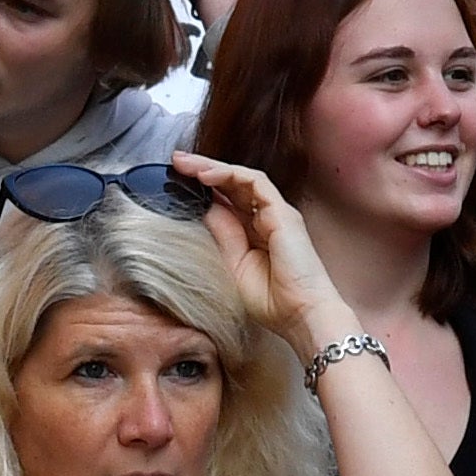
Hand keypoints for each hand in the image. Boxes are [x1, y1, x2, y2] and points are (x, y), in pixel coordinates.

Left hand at [165, 151, 344, 346]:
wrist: (301, 314)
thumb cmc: (273, 301)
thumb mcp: (233, 265)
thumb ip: (222, 236)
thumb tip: (204, 209)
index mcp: (253, 232)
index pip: (226, 200)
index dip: (202, 188)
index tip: (175, 180)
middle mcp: (266, 218)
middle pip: (232, 184)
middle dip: (203, 169)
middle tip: (176, 161)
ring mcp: (276, 213)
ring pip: (242, 178)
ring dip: (213, 167)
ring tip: (186, 163)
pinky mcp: (283, 212)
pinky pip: (255, 183)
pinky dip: (230, 175)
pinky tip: (206, 175)